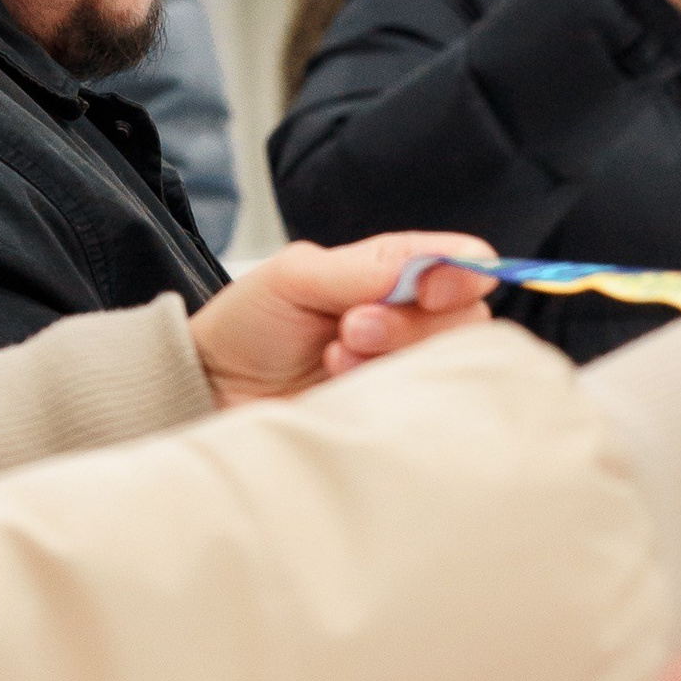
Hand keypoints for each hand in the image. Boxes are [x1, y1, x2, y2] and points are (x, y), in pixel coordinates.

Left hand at [190, 233, 498, 401]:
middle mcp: (410, 322)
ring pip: (448, 363)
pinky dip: (386, 394)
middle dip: (410, 323)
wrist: (214, 392)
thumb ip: (363, 267)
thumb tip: (430, 266)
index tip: (430, 289)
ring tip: (334, 360)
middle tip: (351, 328)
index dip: (462, 273)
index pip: (463, 265)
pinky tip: (340, 389)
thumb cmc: (248, 327)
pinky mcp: (399, 415)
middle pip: (467, 319)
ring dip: (390, 357)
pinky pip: (426, 406)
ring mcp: (407, 370)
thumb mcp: (294, 277)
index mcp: (392, 276)